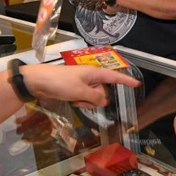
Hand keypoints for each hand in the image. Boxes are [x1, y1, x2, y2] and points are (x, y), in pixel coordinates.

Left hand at [22, 64, 139, 108]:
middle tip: (82, 99)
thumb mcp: (80, 91)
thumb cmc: (60, 82)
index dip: (126, 81)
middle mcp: (90, 78)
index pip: (114, 77)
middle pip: (102, 91)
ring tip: (74, 100)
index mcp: (94, 73)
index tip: (137, 83)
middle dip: (96, 98)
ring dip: (86, 102)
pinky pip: (84, 98)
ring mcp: (82, 84)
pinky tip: (71, 101)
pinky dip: (80, 102)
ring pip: (93, 97)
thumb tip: (104, 101)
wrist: (38, 82)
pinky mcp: (74, 89)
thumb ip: (95, 97)